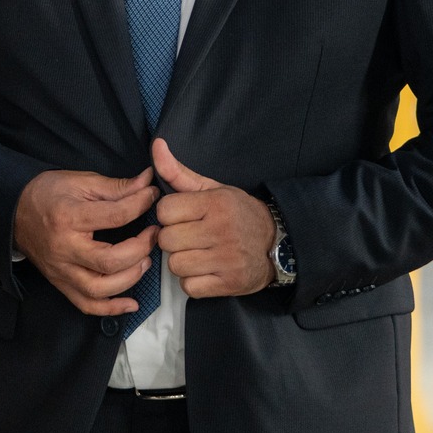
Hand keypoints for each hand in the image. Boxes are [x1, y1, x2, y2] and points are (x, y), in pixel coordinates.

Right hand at [13, 168, 158, 315]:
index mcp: (69, 217)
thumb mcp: (80, 181)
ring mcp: (61, 271)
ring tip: (144, 262)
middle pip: (109, 261)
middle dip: (139, 249)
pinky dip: (111, 309)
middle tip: (154, 235)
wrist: (13, 212)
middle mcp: (64, 249)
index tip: (152, 197)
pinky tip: (131, 303)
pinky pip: (86, 305)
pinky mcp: (60, 284)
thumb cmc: (47, 194)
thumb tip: (148, 182)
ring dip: (130, 279)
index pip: (115, 216)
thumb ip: (116, 186)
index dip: (140, 205)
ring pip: (99, 289)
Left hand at [154, 139, 275, 297]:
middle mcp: (221, 230)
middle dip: (173, 239)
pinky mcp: (228, 284)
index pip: (165, 210)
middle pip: (166, 239)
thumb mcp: (212, 189)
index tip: (182, 217)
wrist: (276, 244)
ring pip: (175, 265)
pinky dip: (193, 282)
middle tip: (189, 236)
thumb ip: (179, 172)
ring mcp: (226, 259)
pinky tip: (205, 271)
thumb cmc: (238, 214)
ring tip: (197, 253)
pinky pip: (189, 287)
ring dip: (182, 261)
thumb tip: (156, 145)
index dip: (169, 215)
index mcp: (215, 203)